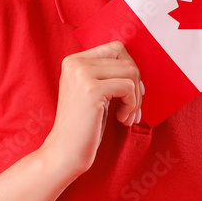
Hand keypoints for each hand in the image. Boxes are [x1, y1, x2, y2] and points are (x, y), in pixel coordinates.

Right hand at [41, 40, 143, 178]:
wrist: (65, 152)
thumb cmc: (83, 125)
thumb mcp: (92, 91)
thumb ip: (106, 74)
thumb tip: (136, 65)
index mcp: (74, 61)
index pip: (116, 48)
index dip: (129, 70)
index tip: (130, 92)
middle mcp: (75, 63)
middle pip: (126, 59)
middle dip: (136, 84)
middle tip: (132, 107)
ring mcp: (82, 75)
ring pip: (130, 72)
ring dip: (136, 98)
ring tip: (126, 116)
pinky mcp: (92, 90)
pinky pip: (129, 87)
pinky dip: (132, 105)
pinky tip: (122, 119)